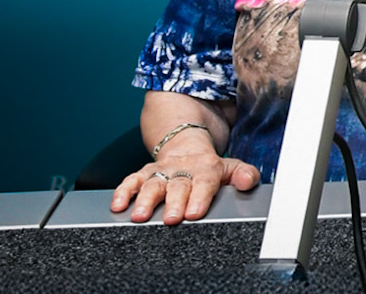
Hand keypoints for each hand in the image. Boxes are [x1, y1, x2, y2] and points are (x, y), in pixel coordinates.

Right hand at [111, 136, 258, 224]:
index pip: (204, 183)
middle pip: (177, 186)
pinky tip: (117, 205)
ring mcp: (161, 171)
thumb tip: (248, 182)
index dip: (199, 197)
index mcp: (205, 168)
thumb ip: (244, 175)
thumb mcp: (231, 167)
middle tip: (170, 220)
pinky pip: (130, 181)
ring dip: (144, 200)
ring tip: (139, 217)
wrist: (186, 146)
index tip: (194, 213)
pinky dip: (122, 192)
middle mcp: (181, 169)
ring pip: (151, 184)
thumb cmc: (209, 167)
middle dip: (173, 202)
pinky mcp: (143, 174)